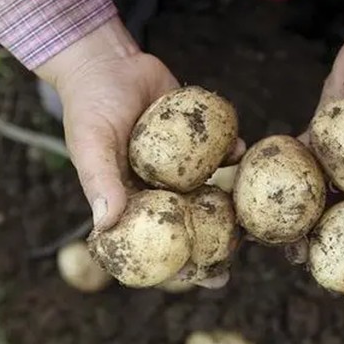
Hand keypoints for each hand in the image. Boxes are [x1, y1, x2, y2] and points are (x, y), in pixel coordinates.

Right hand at [36, 18, 241, 287]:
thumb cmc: (91, 106)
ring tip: (253, 215)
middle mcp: (161, 187)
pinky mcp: (198, 138)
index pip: (157, 239)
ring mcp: (182, 164)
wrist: (110, 64)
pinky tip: (240, 152)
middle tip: (237, 258)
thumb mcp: (90, 143)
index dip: (177, 261)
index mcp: (134, 198)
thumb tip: (105, 226)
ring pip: (211, 189)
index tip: (199, 279)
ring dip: (232, 202)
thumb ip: (100, 181)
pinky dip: (232, 152)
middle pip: (191, 221)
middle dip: (213, 243)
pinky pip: (220, 151)